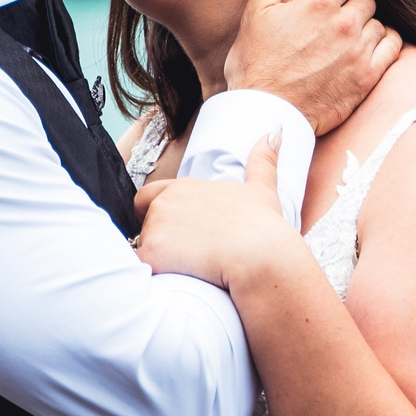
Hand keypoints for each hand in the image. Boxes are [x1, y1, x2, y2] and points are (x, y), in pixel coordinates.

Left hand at [135, 133, 294, 286]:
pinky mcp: (152, 254)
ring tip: (186, 272)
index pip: (150, 197)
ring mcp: (155, 227)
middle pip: (143, 223)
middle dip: (156, 238)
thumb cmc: (263, 227)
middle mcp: (164, 203)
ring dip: (158, 260)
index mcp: (184, 187)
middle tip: (184, 255)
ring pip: (142, 248)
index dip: (156, 214)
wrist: (260, 255)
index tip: (176, 232)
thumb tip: (274, 133)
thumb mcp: (262, 190)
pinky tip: (173, 281)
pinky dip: (152, 277)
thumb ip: (263, 161)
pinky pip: (140, 270)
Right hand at [224, 0, 400, 134]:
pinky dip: (384, 45)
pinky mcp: (368, 77)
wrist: (265, 115)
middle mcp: (345, 24)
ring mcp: (360, 51)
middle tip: (335, 20)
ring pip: (380, 22)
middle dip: (353, 4)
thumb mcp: (256, 13)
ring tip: (346, 39)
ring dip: (367, 26)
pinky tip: (367, 51)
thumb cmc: (255, 65)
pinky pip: (394, 48)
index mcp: (319, 3)